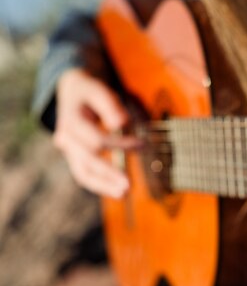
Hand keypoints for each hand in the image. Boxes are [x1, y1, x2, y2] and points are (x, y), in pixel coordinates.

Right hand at [53, 68, 138, 197]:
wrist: (71, 91)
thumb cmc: (89, 90)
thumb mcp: (99, 90)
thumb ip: (109, 105)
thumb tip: (121, 123)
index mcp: (71, 121)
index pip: (96, 140)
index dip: (120, 144)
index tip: (142, 144)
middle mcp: (66, 138)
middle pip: (87, 161)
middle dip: (109, 174)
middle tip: (129, 186)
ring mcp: (68, 150)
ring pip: (82, 174)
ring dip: (103, 186)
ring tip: (123, 194)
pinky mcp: (75, 157)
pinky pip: (85, 174)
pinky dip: (100, 184)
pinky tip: (117, 190)